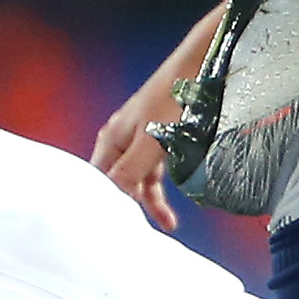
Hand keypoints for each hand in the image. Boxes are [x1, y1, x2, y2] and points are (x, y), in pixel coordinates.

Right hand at [86, 10, 219, 228]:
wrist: (201, 64)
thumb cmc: (174, 97)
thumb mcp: (152, 140)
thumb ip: (131, 171)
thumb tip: (111, 199)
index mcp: (112, 139)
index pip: (97, 181)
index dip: (101, 204)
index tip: (110, 228)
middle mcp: (121, 139)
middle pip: (118, 183)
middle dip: (128, 208)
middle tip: (139, 234)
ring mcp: (141, 139)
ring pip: (140, 179)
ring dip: (152, 201)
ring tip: (169, 224)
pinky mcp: (161, 138)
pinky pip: (156, 170)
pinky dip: (163, 187)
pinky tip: (175, 200)